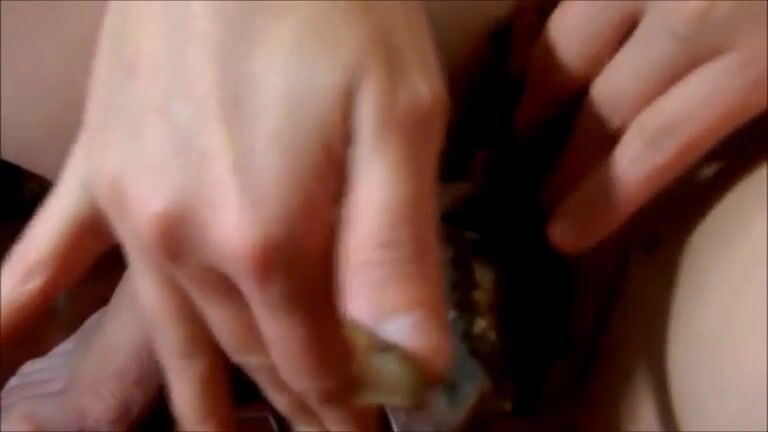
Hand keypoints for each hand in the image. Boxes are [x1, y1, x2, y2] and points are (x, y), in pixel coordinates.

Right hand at [1, 2, 450, 429]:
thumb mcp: (400, 121)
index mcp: (270, 242)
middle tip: (325, 431)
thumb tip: (414, 368)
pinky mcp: (100, 174)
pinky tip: (5, 372)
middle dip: (295, 403)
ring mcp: (131, 212)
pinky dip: (25, 320)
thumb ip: (397, 255)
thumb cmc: (334, 10)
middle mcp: (188, 245)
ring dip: (200, 400)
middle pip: (251, 356)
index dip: (347, 409)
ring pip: (175, 336)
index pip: (317, 365)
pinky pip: (49, 263)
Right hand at [516, 0, 766, 252]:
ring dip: (539, 83)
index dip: (599, 198)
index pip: (652, 145)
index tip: (560, 235)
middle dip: (563, 155)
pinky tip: (529, 34)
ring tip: (522, 112)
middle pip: (602, 103)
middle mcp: (690, 16)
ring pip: (570, 36)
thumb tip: (718, 130)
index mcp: (756, 60)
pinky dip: (542, 14)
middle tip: (535, 188)